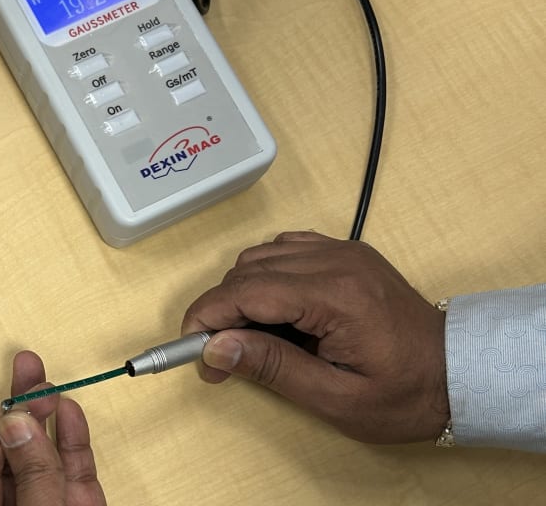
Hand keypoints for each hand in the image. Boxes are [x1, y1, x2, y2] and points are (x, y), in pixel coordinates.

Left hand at [0, 351, 107, 505]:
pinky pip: (75, 474)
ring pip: (45, 458)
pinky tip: (69, 412)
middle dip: (20, 408)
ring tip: (47, 383)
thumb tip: (19, 425)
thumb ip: (32, 479)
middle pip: (11, 453)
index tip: (11, 405)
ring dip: (48, 418)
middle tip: (26, 368)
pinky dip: (74, 442)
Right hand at [182, 231, 448, 443]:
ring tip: (249, 337)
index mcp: (337, 297)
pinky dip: (265, 275)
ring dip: (240, 293)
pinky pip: (284, 249)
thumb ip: (273, 368)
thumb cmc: (405, 394)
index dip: (208, 316)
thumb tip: (215, 348)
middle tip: (218, 358)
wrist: (459, 372)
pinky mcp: (344, 251)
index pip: (248, 290)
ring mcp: (342, 251)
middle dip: (220, 310)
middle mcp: (336, 261)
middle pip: (248, 270)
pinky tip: (273, 309)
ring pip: (261, 255)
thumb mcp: (337, 399)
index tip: (190, 347)